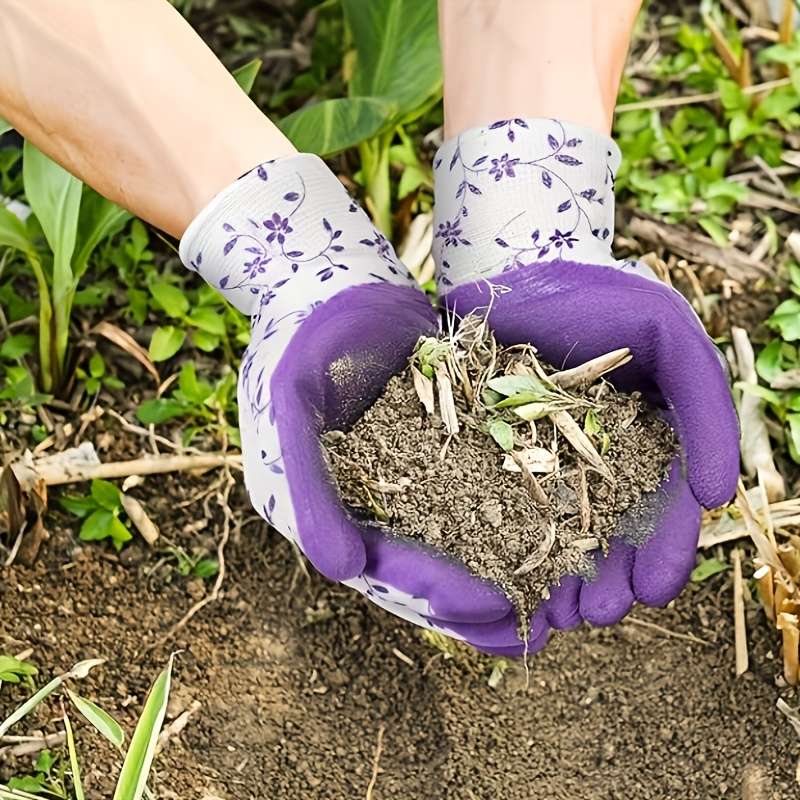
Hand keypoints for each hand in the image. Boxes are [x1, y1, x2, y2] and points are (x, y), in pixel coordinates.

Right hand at [179, 154, 540, 652]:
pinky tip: (545, 539)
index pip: (376, 567)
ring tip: (549, 608)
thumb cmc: (300, 335)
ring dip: (490, 578)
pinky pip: (461, 499)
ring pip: (442, 545)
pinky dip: (498, 524)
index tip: (493, 609)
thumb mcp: (287, 404)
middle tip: (532, 633)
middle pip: (413, 572)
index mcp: (309, 508)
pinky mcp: (422, 455)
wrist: (331, 282)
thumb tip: (341, 571)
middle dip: (470, 605)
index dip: (433, 592)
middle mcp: (347, 505)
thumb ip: (304, 486)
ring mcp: (386, 481)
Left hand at [432, 117, 738, 634]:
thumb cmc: (603, 297)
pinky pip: (500, 507)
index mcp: (647, 440)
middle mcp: (598, 458)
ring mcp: (544, 459)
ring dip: (561, 576)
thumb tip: (713, 492)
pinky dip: (508, 543)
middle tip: (597, 611)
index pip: (663, 509)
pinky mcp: (493, 453)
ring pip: (556, 531)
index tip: (652, 588)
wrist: (518, 270)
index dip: (665, 552)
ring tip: (558, 611)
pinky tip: (506, 578)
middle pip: (610, 533)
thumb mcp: (672, 337)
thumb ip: (707, 407)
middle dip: (609, 578)